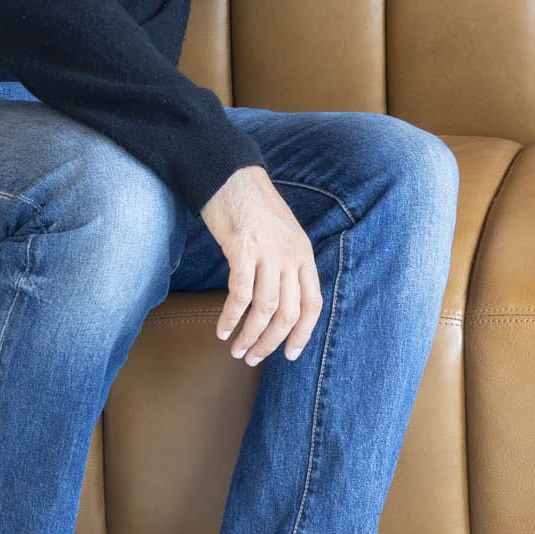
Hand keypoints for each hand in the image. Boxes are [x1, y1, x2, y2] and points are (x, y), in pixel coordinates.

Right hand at [200, 164, 323, 363]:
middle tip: (253, 357)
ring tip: (237, 350)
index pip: (313, 304)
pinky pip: (240, 295)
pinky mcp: (243, 249)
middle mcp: (291, 256)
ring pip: (266, 309)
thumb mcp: (282, 236)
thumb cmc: (253, 208)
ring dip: (251, 335)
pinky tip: (222, 330)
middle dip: (272, 342)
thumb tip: (278, 303)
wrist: (232, 176)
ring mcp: (269, 252)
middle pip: (289, 313)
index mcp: (304, 254)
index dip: (303, 334)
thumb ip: (285, 265)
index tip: (289, 354)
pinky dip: (231, 317)